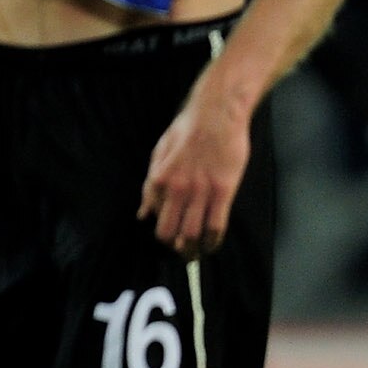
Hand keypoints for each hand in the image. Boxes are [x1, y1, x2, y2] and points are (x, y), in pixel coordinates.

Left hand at [140, 86, 251, 257]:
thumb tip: (143, 213)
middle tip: (181, 252)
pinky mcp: (223, 190)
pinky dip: (213, 241)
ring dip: (193, 249)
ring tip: (195, 254)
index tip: (169, 236)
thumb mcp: (158, 154)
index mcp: (158, 180)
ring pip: (193, 234)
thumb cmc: (187, 131)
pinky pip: (216, 225)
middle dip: (174, 247)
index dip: (161, 231)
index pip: (154, 218)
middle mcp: (177, 189)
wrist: (216, 114)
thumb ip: (150, 186)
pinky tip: (212, 244)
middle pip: (170, 232)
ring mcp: (201, 191)